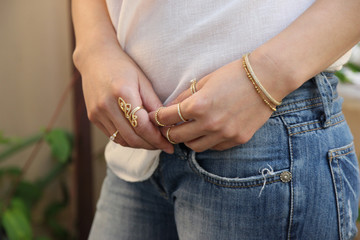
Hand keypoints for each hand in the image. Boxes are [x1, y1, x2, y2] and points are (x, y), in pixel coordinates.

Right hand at [75, 45, 173, 152]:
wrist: (95, 58)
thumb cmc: (122, 66)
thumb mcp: (143, 81)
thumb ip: (153, 103)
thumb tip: (165, 124)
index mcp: (122, 93)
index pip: (142, 126)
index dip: (157, 139)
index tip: (169, 145)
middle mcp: (107, 106)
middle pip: (132, 138)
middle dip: (150, 145)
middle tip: (163, 146)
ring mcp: (97, 113)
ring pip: (121, 140)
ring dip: (139, 144)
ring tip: (152, 142)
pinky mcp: (92, 117)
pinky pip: (112, 135)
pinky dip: (127, 139)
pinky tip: (138, 135)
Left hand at [150, 59, 276, 151]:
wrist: (267, 78)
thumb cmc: (234, 74)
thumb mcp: (205, 81)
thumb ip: (185, 97)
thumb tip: (170, 108)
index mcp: (198, 105)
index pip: (167, 118)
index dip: (158, 118)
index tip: (157, 117)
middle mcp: (209, 123)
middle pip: (177, 137)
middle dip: (169, 132)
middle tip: (169, 126)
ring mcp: (224, 134)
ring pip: (194, 147)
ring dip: (188, 139)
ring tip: (190, 129)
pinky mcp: (237, 140)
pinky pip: (215, 147)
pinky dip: (208, 141)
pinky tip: (210, 131)